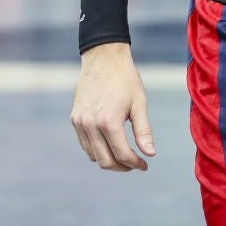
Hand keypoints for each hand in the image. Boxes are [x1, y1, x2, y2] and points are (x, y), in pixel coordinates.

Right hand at [71, 42, 154, 170]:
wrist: (103, 59)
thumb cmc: (125, 79)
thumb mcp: (139, 104)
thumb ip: (144, 131)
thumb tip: (150, 154)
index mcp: (109, 122)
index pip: (122, 155)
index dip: (135, 164)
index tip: (145, 165)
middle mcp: (91, 125)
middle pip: (105, 161)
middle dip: (122, 167)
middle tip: (135, 164)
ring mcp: (80, 123)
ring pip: (93, 155)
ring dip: (109, 160)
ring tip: (125, 155)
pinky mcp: (75, 119)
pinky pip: (85, 144)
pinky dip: (97, 150)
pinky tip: (110, 144)